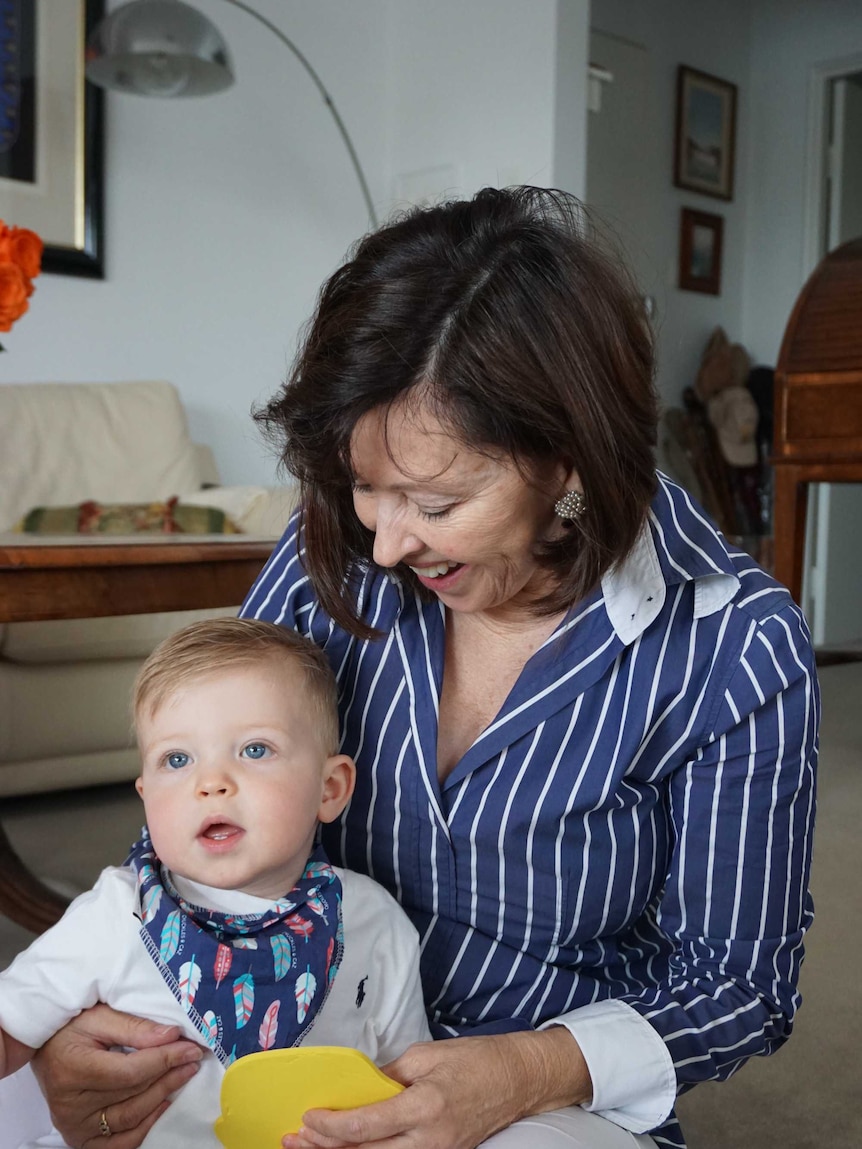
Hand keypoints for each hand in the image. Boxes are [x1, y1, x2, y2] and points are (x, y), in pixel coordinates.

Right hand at [31, 1004, 203, 1148]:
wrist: (43, 1048)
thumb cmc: (70, 1028)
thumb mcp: (99, 1016)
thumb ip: (135, 1027)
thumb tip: (172, 1036)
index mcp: (74, 1070)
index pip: (131, 1071)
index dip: (165, 1060)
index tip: (191, 1049)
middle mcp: (71, 1105)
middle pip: (133, 1095)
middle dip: (169, 1076)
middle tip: (193, 1060)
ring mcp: (74, 1125)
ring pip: (130, 1119)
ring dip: (162, 1098)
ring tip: (182, 1077)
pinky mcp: (78, 1137)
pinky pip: (118, 1143)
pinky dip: (144, 1127)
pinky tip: (162, 1106)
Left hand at [282, 1027, 590, 1148]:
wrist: (516, 1080)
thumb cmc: (475, 1061)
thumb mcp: (427, 1055)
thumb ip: (389, 1075)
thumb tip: (357, 1086)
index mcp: (425, 1105)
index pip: (365, 1125)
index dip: (330, 1125)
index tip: (307, 1116)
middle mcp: (429, 1139)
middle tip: (293, 1140)